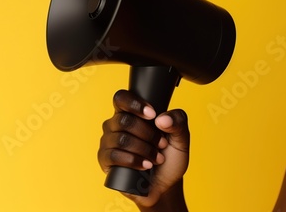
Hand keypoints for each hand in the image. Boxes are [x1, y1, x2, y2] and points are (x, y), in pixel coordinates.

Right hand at [98, 90, 189, 209]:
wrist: (164, 186)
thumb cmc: (169, 159)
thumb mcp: (181, 138)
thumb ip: (178, 121)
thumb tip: (161, 119)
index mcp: (130, 113)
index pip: (121, 98)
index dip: (135, 104)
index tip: (152, 115)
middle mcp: (115, 125)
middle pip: (124, 120)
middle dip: (148, 134)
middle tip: (161, 145)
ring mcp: (108, 142)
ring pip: (121, 139)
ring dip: (144, 149)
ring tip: (156, 158)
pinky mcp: (105, 160)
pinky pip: (113, 155)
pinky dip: (133, 160)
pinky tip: (145, 166)